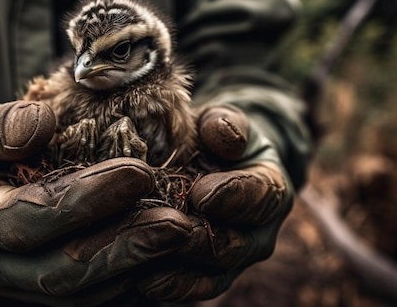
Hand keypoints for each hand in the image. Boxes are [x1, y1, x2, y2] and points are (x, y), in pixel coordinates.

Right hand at [0, 101, 199, 303]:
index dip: (81, 201)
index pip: (24, 222)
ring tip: (183, 233)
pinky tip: (168, 252)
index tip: (136, 171)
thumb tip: (42, 124)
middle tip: (177, 220)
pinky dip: (134, 277)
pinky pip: (96, 297)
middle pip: (60, 272)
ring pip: (83, 294)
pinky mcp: (51, 291)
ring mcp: (23, 286)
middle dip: (122, 246)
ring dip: (136, 265)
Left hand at [135, 105, 293, 301]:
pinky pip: (193, 288)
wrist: (208, 167)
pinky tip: (141, 281)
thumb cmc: (212, 140)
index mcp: (270, 188)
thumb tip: (224, 134)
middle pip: (235, 243)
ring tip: (148, 262)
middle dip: (200, 238)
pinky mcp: (209, 275)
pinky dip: (170, 286)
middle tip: (169, 230)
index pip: (260, 195)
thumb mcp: (221, 122)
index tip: (201, 193)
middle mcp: (259, 230)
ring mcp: (235, 258)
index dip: (232, 196)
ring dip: (181, 270)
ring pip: (213, 273)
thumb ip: (226, 124)